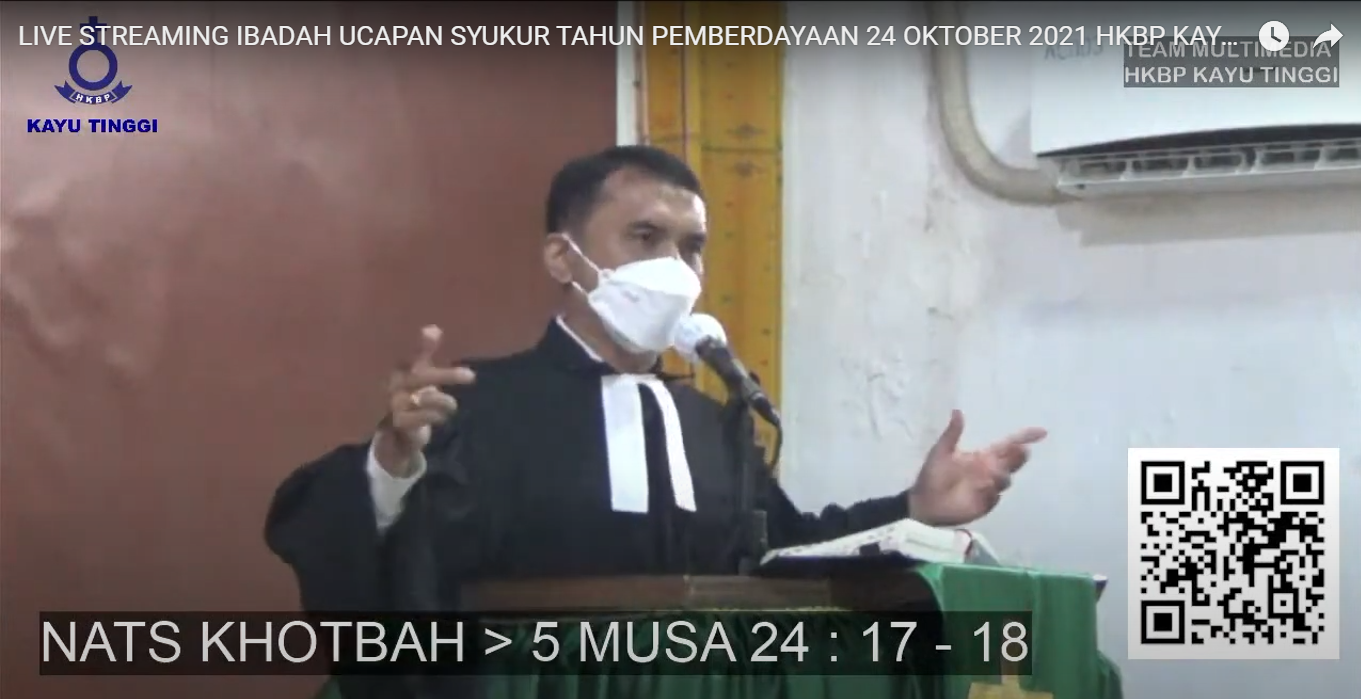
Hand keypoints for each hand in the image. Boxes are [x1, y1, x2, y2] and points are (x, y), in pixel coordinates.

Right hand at [374, 325, 475, 475]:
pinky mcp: (399, 422)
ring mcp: (394, 403)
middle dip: (447, 375)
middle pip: (422, 376)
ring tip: (451, 405)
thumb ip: (424, 353)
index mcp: (400, 369)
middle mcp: (393, 384)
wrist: (396, 436)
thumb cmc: (410, 398)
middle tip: (471, 376)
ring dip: (444, 401)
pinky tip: (441, 416)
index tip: (434, 331)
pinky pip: (422, 416)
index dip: (422, 344)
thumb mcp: (419, 374)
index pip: (411, 354)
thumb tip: (433, 328)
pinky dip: (436, 415)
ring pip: (426, 397)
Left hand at [907, 410, 1046, 526]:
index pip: (1008, 445)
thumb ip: (952, 434)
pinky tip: (981, 490)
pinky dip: (991, 492)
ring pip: (1007, 478)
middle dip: (1018, 456)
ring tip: (989, 475)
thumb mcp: (941, 452)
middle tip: (1019, 451)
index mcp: (981, 456)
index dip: (1024, 437)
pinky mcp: (986, 503)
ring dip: (1002, 474)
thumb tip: (957, 410)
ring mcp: (989, 487)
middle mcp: (989, 470)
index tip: (1041, 432)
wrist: (925, 502)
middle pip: (1013, 461)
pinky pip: (995, 496)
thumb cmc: (932, 475)